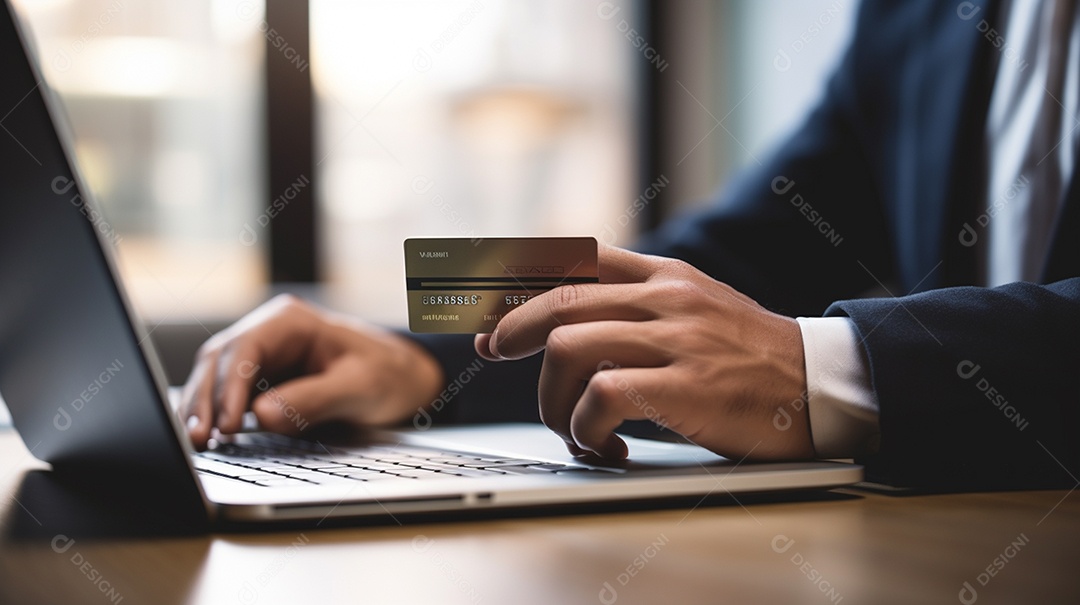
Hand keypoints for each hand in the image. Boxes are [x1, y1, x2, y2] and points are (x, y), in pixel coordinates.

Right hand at [181, 295, 443, 448]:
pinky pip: (228, 395)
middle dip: (205, 400)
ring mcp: (263, 357)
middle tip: (199, 440)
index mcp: (291, 321)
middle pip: (220, 362)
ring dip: (202, 409)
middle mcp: (269, 333)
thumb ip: (313, 399)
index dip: (229, 386)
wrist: (405, 378)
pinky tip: (207, 438)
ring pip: (215, 378)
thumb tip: (261, 414)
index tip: (227, 423)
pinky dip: (215, 415)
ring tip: (196, 443)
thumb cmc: (389, 373)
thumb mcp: (361, 387)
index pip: (246, 349)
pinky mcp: (262, 381)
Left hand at [474, 246, 812, 460]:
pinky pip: (600, 398)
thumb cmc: (752, 357)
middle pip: (559, 301)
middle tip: (492, 352)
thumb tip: (570, 319)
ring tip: (571, 428)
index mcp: (666, 276)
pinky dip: (585, 429)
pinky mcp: (686, 387)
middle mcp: (666, 299)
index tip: (488, 300)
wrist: (821, 386)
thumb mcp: (699, 306)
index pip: (578, 257)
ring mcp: (677, 341)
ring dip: (550, 399)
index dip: (521, 274)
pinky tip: (604, 448)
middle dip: (510, 329)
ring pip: (568, 348)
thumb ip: (642, 302)